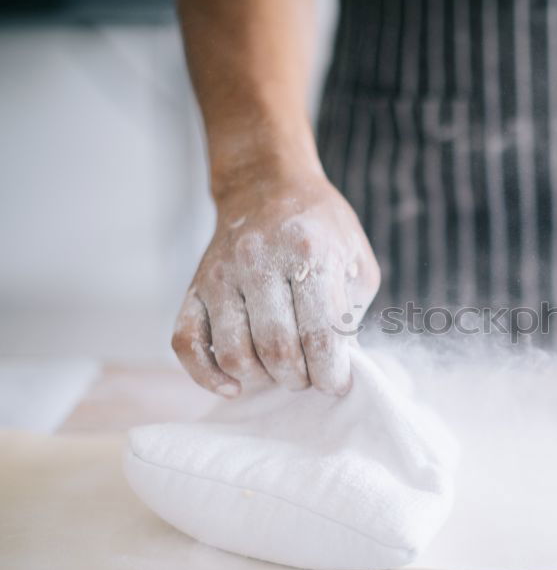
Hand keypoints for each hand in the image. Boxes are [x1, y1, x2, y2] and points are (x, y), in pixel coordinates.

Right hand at [172, 171, 379, 396]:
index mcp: (309, 253)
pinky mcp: (193, 287)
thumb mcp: (356, 261)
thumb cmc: (321, 230)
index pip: (320, 336)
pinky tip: (235, 384)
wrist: (267, 186)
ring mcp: (220, 275)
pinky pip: (187, 344)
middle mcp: (259, 261)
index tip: (337, 382)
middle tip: (311, 375)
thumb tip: (338, 367)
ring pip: (234, 355)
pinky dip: (208, 376)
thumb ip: (351, 314)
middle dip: (300, 379)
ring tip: (281, 372)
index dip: (332, 374)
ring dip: (262, 380)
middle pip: (278, 351)